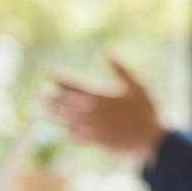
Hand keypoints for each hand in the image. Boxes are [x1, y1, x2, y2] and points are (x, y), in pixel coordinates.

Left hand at [47, 55, 167, 163]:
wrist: (151, 139)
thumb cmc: (146, 108)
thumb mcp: (136, 84)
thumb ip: (120, 67)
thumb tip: (107, 49)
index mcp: (100, 96)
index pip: (74, 85)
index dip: (61, 78)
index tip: (50, 73)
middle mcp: (92, 112)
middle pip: (66, 103)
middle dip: (52, 96)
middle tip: (40, 92)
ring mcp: (93, 127)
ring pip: (67, 120)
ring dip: (54, 114)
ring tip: (43, 109)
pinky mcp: (96, 141)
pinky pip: (77, 136)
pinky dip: (69, 131)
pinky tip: (64, 129)